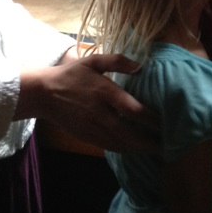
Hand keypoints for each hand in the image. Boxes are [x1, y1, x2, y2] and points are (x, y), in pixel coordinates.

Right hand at [18, 55, 158, 152]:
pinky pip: (109, 146)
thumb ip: (117, 61)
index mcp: (104, 92)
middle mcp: (100, 112)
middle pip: (129, 132)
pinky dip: (124, 150)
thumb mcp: (93, 60)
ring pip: (120, 143)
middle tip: (168, 145)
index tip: (166, 122)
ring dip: (139, 149)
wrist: (43, 94)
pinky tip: (136, 151)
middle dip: (149, 141)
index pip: (133, 110)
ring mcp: (92, 127)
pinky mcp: (86, 135)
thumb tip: (140, 66)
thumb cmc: (71, 74)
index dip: (151, 119)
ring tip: (157, 151)